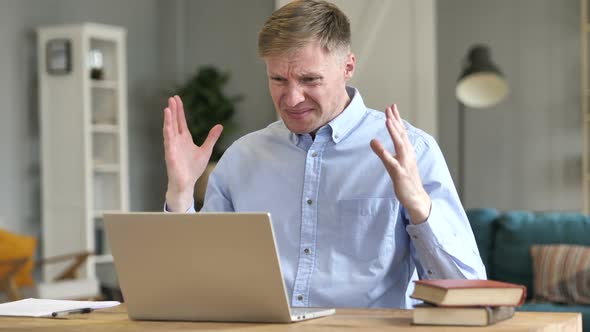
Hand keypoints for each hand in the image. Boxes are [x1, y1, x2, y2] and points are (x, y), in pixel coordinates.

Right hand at [163, 95, 222, 211]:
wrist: (186, 183)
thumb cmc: (193, 168)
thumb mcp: (206, 150)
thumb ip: (211, 138)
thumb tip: (219, 125)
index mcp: (184, 138)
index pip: (181, 121)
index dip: (179, 110)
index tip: (176, 98)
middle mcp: (177, 140)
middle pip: (174, 122)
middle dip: (172, 110)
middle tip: (171, 98)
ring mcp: (172, 147)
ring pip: (169, 130)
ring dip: (168, 120)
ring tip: (167, 108)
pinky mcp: (170, 155)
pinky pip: (168, 143)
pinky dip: (167, 134)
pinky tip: (167, 127)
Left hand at [370, 104, 430, 223]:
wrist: (416, 198)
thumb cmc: (406, 180)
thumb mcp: (393, 164)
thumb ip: (384, 152)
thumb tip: (373, 140)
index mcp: (407, 152)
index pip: (402, 132)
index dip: (396, 119)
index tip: (392, 106)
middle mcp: (408, 155)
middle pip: (401, 134)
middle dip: (395, 120)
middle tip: (390, 107)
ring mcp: (405, 164)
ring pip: (400, 145)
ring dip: (394, 131)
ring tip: (388, 119)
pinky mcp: (400, 174)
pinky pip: (392, 162)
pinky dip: (385, 153)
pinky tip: (376, 144)